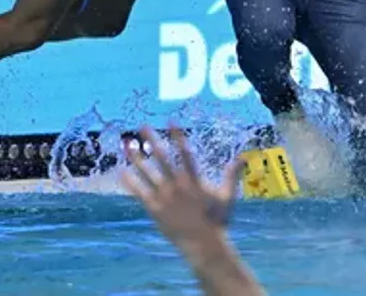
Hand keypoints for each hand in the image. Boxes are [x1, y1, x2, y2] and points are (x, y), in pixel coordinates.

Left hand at [121, 125, 243, 252]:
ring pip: (147, 173)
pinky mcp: (155, 209)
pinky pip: (140, 192)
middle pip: (162, 157)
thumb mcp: (227, 196)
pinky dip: (131, 182)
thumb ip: (231, 175)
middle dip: (152, 140)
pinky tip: (122, 171)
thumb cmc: (217, 221)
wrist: (203, 245)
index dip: (177, 135)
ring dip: (137, 157)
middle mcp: (178, 185)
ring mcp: (165, 197)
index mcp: (194, 180)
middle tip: (142, 125)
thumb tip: (243, 157)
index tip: (170, 121)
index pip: (185, 151)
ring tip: (127, 145)